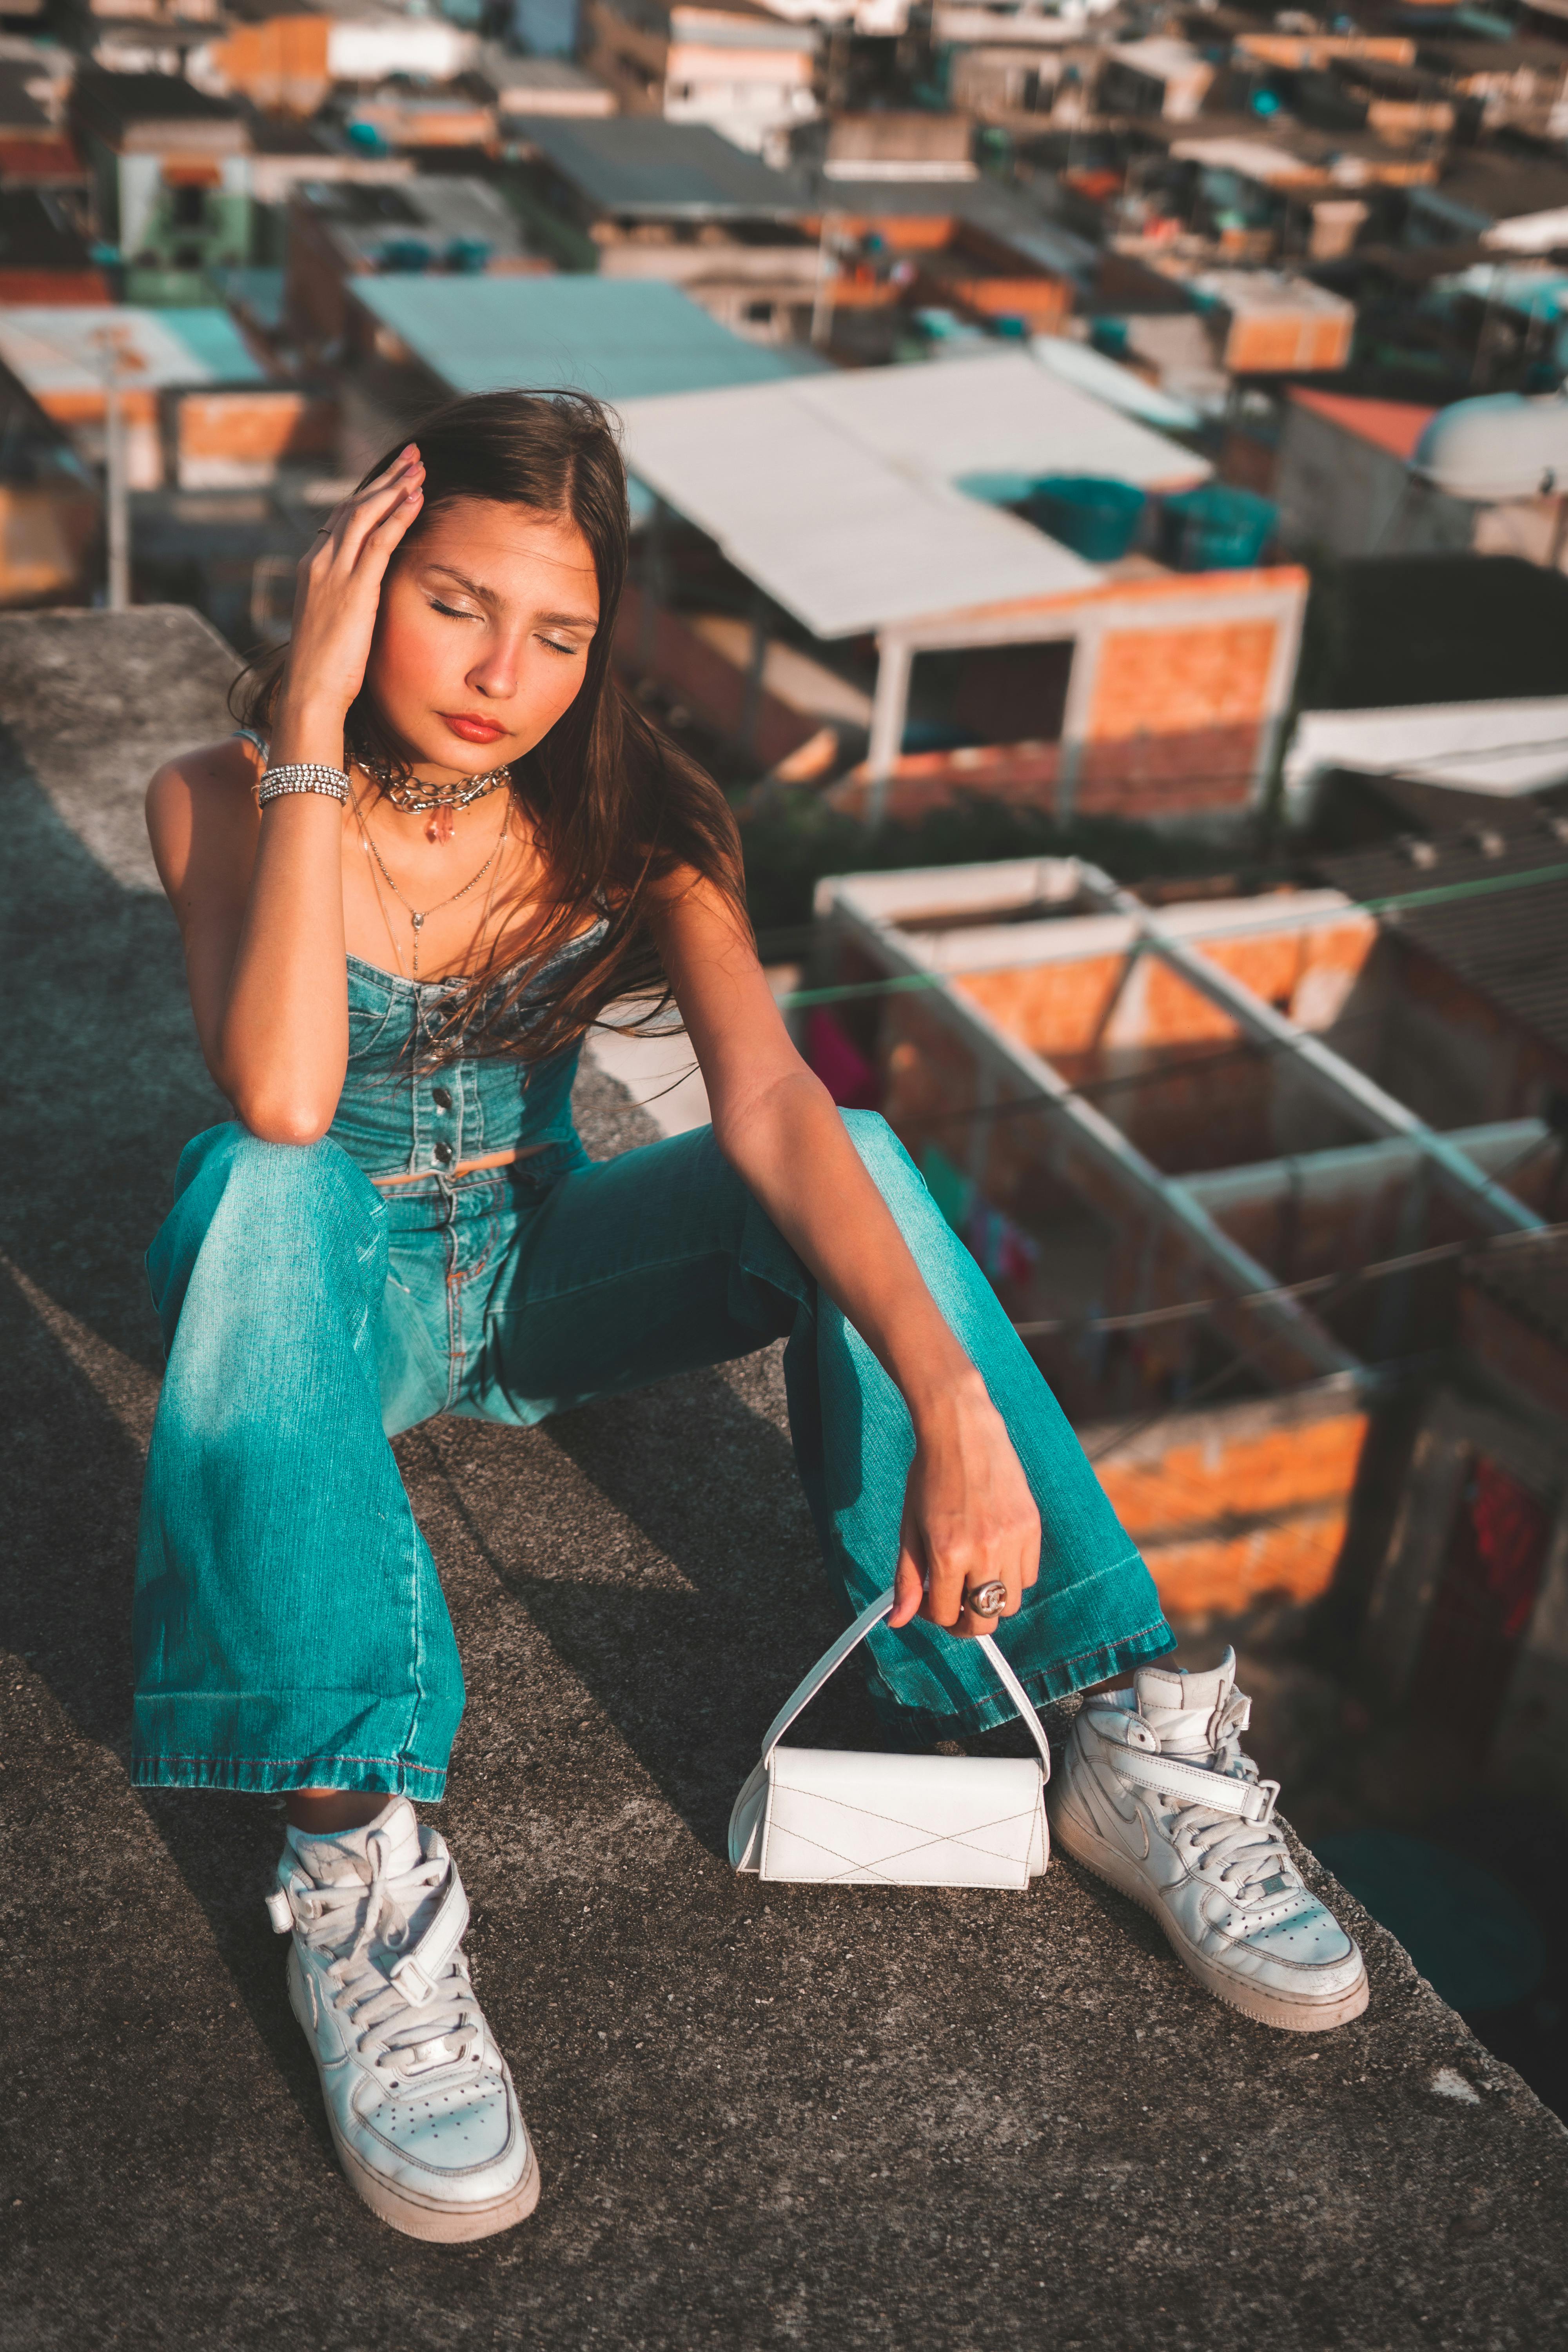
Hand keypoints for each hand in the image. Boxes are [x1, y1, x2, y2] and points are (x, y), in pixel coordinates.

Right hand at [276, 446, 424, 732]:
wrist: (310, 691)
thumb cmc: (325, 668)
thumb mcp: (336, 622)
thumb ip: (347, 598)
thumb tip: (366, 593)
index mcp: (314, 568)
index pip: (342, 517)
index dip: (370, 493)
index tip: (394, 476)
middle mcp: (320, 562)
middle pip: (354, 505)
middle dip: (385, 478)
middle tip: (411, 455)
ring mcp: (333, 574)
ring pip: (365, 515)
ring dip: (394, 487)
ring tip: (419, 467)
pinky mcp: (353, 590)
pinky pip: (378, 543)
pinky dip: (397, 516)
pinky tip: (416, 498)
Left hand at [889, 1378, 1040, 1638]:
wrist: (962, 1431)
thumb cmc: (930, 1476)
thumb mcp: (910, 1528)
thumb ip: (906, 1579)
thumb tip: (898, 1621)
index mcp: (947, 1552)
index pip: (946, 1615)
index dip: (934, 1615)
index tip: (928, 1600)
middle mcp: (984, 1550)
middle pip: (984, 1622)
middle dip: (965, 1621)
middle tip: (954, 1604)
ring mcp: (1013, 1539)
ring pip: (1010, 1604)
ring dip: (990, 1600)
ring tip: (973, 1577)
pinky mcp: (1032, 1527)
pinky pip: (1028, 1575)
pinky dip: (1011, 1576)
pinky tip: (993, 1555)